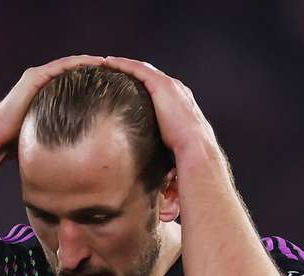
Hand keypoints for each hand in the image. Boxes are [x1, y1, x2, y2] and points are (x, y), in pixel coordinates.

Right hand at [0, 55, 105, 152]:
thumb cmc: (20, 141)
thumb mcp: (48, 136)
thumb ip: (63, 137)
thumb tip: (84, 156)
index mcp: (46, 93)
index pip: (74, 83)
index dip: (92, 82)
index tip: (112, 84)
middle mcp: (42, 81)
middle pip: (73, 71)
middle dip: (93, 70)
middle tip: (116, 70)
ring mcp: (38, 77)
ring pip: (69, 65)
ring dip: (89, 63)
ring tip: (109, 63)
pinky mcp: (35, 77)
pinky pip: (61, 66)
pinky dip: (78, 63)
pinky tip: (95, 63)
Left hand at [102, 56, 216, 155]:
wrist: (196, 150)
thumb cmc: (187, 159)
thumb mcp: (174, 153)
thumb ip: (166, 157)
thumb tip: (162, 184)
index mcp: (181, 105)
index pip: (159, 91)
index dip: (142, 86)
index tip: (127, 87)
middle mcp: (178, 91)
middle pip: (150, 76)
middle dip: (132, 72)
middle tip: (113, 69)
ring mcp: (170, 86)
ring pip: (142, 69)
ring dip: (125, 65)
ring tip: (107, 63)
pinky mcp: (161, 85)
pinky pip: (138, 69)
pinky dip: (123, 64)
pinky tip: (109, 62)